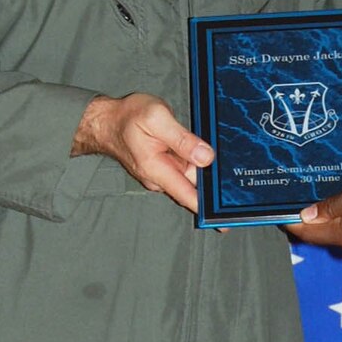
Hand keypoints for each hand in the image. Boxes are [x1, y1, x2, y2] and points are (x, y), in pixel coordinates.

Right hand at [73, 92, 212, 213]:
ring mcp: (163, 174)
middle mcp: (161, 178)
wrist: (108, 121)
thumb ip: (182, 139)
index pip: (188, 196)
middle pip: (196, 184)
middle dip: (214, 179)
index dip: (209, 210)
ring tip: (218, 152)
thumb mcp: (157, 119)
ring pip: (193, 175)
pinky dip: (198, 161)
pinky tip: (203, 149)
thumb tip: (206, 157)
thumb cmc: (128, 118)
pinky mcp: (166, 167)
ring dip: (205, 167)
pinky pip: (187, 167)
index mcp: (158, 170)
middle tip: (233, 167)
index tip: (226, 223)